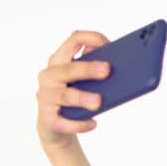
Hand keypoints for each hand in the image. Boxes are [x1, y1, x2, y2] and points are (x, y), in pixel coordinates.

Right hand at [36, 30, 110, 153]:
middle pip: (68, 68)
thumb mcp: (84, 81)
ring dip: (82, 98)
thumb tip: (120, 63)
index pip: (74, 40)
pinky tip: (93, 123)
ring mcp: (46, 97)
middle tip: (107, 71)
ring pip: (65, 96)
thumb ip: (95, 68)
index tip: (109, 44)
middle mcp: (49, 75)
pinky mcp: (47, 119)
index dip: (91, 38)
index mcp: (60, 60)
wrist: (55, 127)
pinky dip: (79, 123)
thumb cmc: (74, 98)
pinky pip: (63, 122)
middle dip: (88, 69)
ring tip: (98, 102)